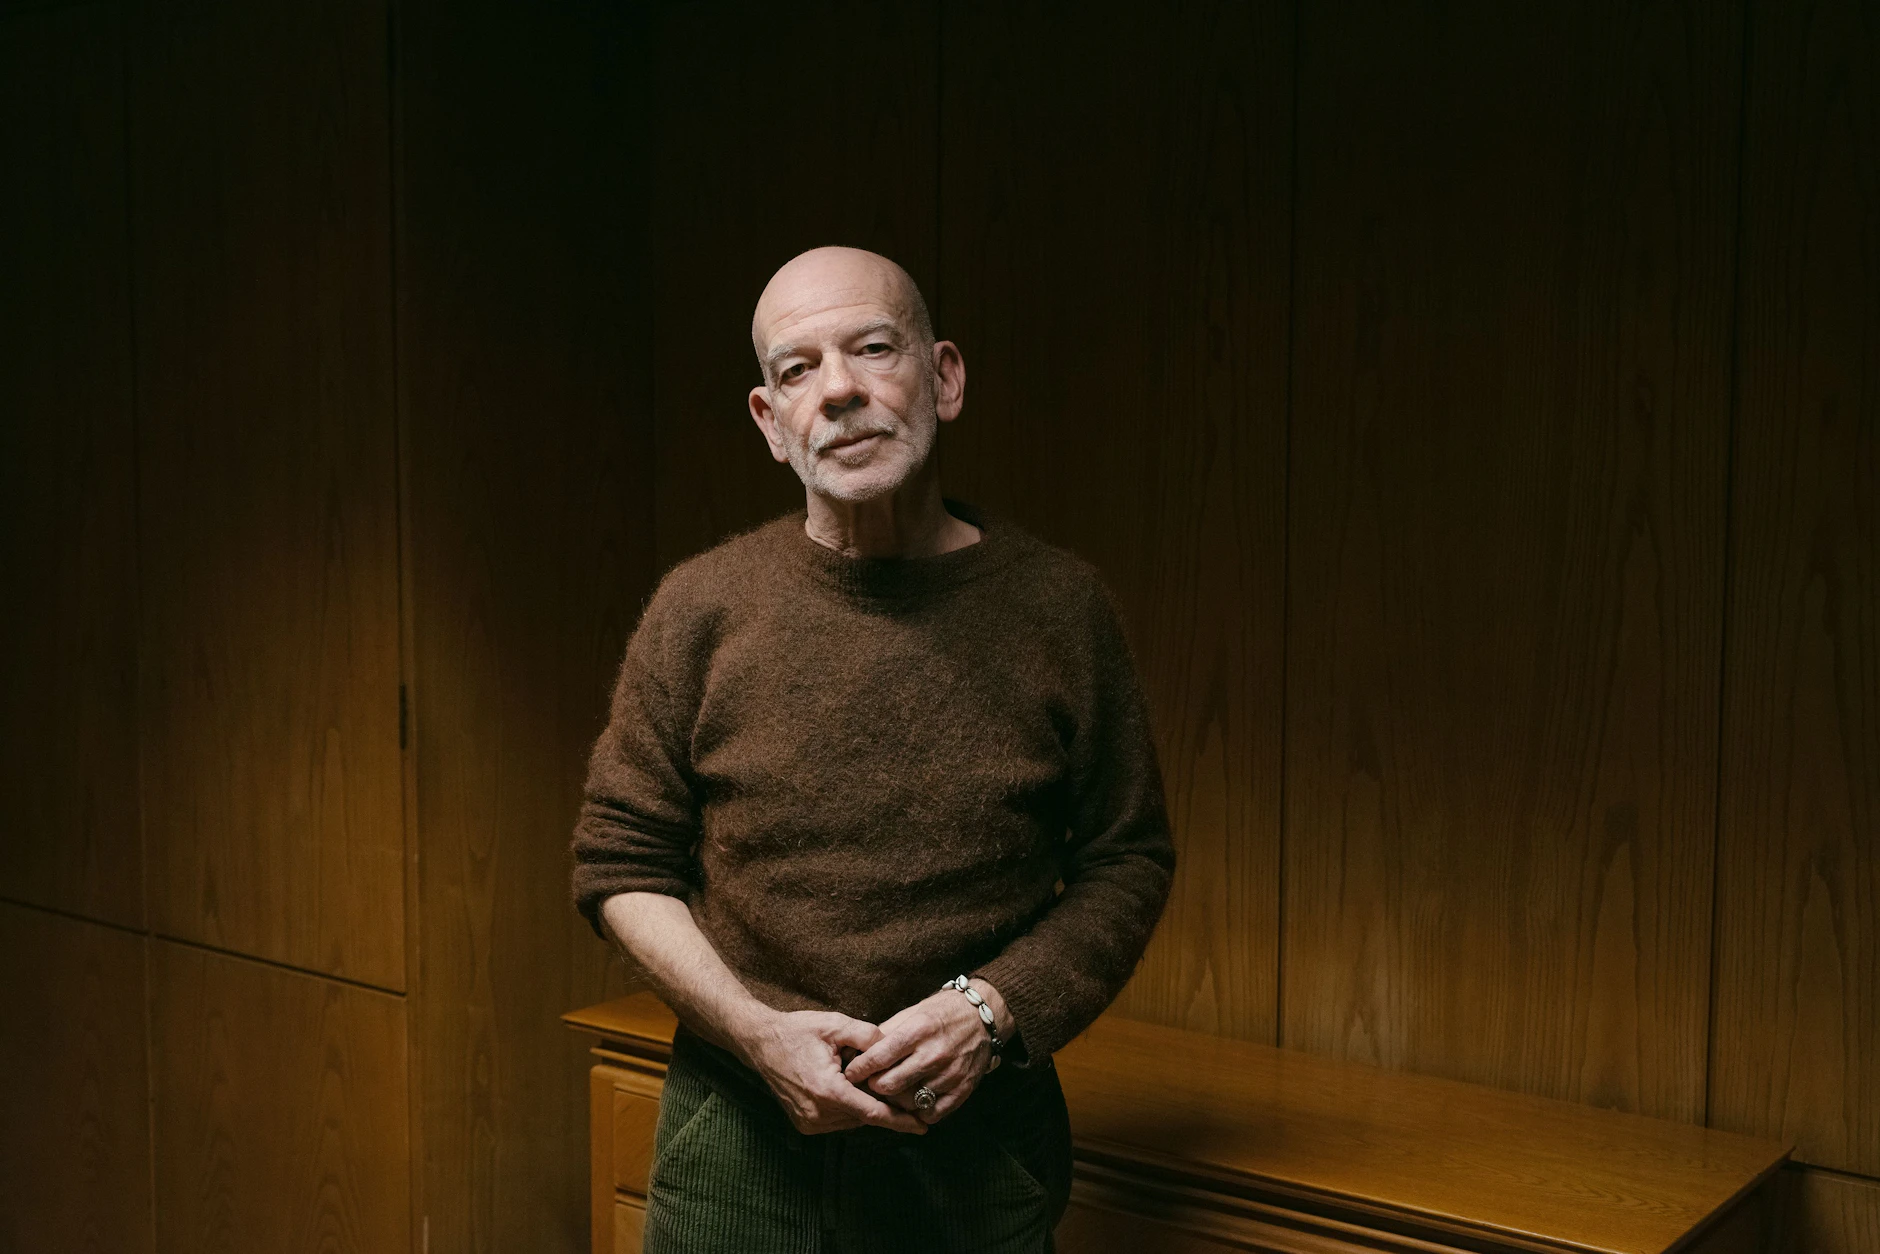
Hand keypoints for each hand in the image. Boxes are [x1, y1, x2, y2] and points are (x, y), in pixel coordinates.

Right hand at [738, 1009, 928, 1135]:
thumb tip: (893, 1048)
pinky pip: (838, 1120)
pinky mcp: (804, 1123)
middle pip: (864, 1116)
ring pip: (852, 1120)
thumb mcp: (835, 1024)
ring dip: (864, 1105)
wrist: (760, 1042)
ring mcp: (809, 1121)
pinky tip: (849, 1087)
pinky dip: (849, 1108)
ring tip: (865, 1081)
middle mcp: (817, 1113)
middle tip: (900, 1088)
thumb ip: (867, 1035)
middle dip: (883, 1104)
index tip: (923, 1126)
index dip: (900, 1120)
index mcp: (827, 1091)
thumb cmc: (797, 1031)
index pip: (873, 1113)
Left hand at [841, 984, 997, 1123]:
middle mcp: (934, 1053)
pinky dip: (919, 1111)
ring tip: (892, 1092)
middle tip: (871, 1084)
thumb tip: (859, 1053)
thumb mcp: (911, 1014)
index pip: (879, 1057)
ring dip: (895, 1100)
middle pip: (890, 1085)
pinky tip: (914, 1100)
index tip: (852, 1072)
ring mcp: (950, 1074)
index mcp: (918, 1030)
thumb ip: (886, 1034)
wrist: (981, 1017)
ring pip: (909, 1102)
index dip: (860, 1068)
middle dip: (874, 1086)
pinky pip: (932, 1113)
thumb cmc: (940, 1014)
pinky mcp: (963, 1089)